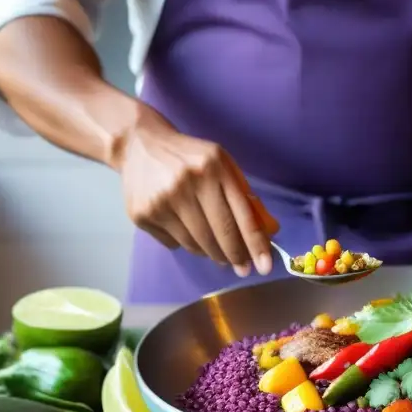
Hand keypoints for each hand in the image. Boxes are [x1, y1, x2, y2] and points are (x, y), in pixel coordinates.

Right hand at [113, 105, 278, 275]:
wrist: (139, 144)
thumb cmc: (192, 158)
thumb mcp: (224, 167)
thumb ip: (247, 197)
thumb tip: (272, 230)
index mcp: (214, 168)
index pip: (241, 215)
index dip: (255, 244)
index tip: (264, 267)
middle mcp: (188, 183)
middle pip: (219, 235)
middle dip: (235, 256)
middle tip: (242, 267)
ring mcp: (162, 200)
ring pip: (196, 244)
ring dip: (212, 252)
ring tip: (217, 250)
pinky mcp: (142, 214)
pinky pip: (174, 243)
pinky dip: (187, 245)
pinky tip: (187, 231)